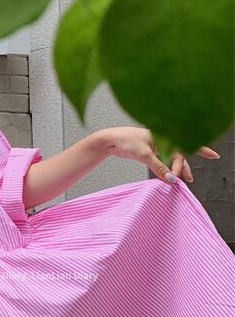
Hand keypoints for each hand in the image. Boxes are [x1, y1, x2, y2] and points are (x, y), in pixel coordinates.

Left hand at [99, 126, 219, 182]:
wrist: (110, 140)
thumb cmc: (126, 141)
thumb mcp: (144, 155)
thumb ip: (158, 167)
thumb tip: (171, 179)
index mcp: (164, 136)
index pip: (186, 143)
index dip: (202, 150)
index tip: (206, 162)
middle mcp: (163, 139)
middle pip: (179, 154)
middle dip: (184, 167)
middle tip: (188, 179)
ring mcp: (157, 145)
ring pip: (172, 158)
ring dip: (178, 169)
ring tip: (186, 180)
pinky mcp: (151, 151)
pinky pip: (164, 160)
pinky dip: (168, 168)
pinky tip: (170, 176)